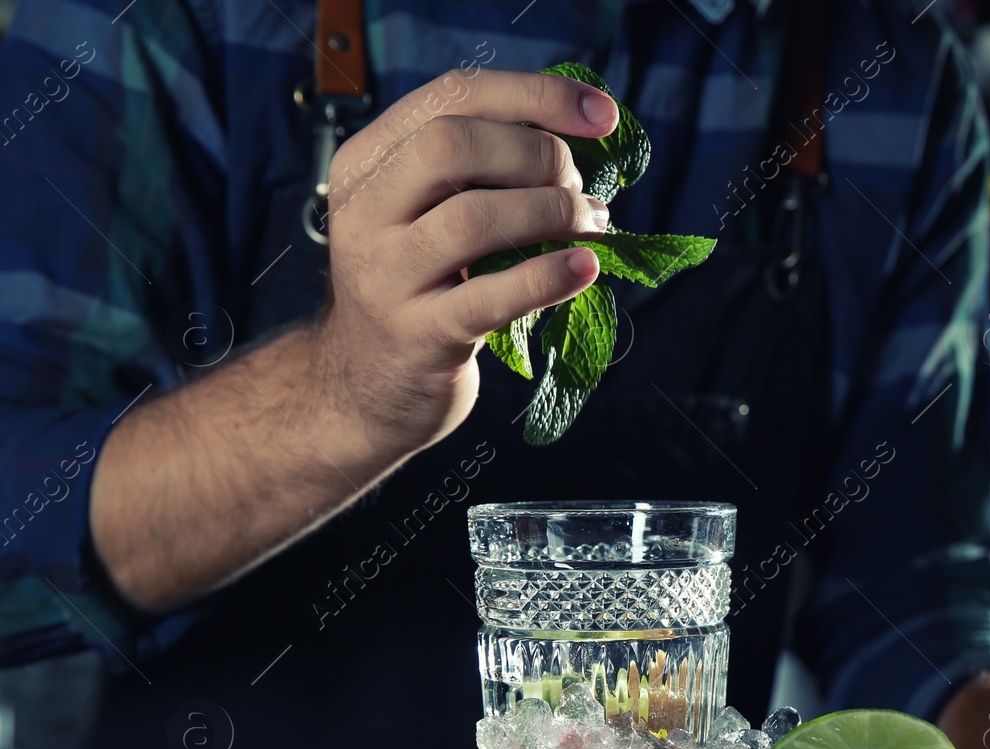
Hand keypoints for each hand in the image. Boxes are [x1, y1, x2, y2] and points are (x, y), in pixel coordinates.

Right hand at [313, 69, 616, 453]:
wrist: (365, 387)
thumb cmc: (422, 287)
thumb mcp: (427, 214)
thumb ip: (480, 168)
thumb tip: (582, 131)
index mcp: (367, 164)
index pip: (452, 96)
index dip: (536, 95)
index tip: (601, 113)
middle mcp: (363, 212)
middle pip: (452, 146)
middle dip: (538, 155)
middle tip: (580, 189)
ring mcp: (385, 277)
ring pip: (473, 218)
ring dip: (552, 213)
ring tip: (592, 226)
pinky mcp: (418, 336)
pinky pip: (490, 297)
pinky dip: (548, 276)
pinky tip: (586, 268)